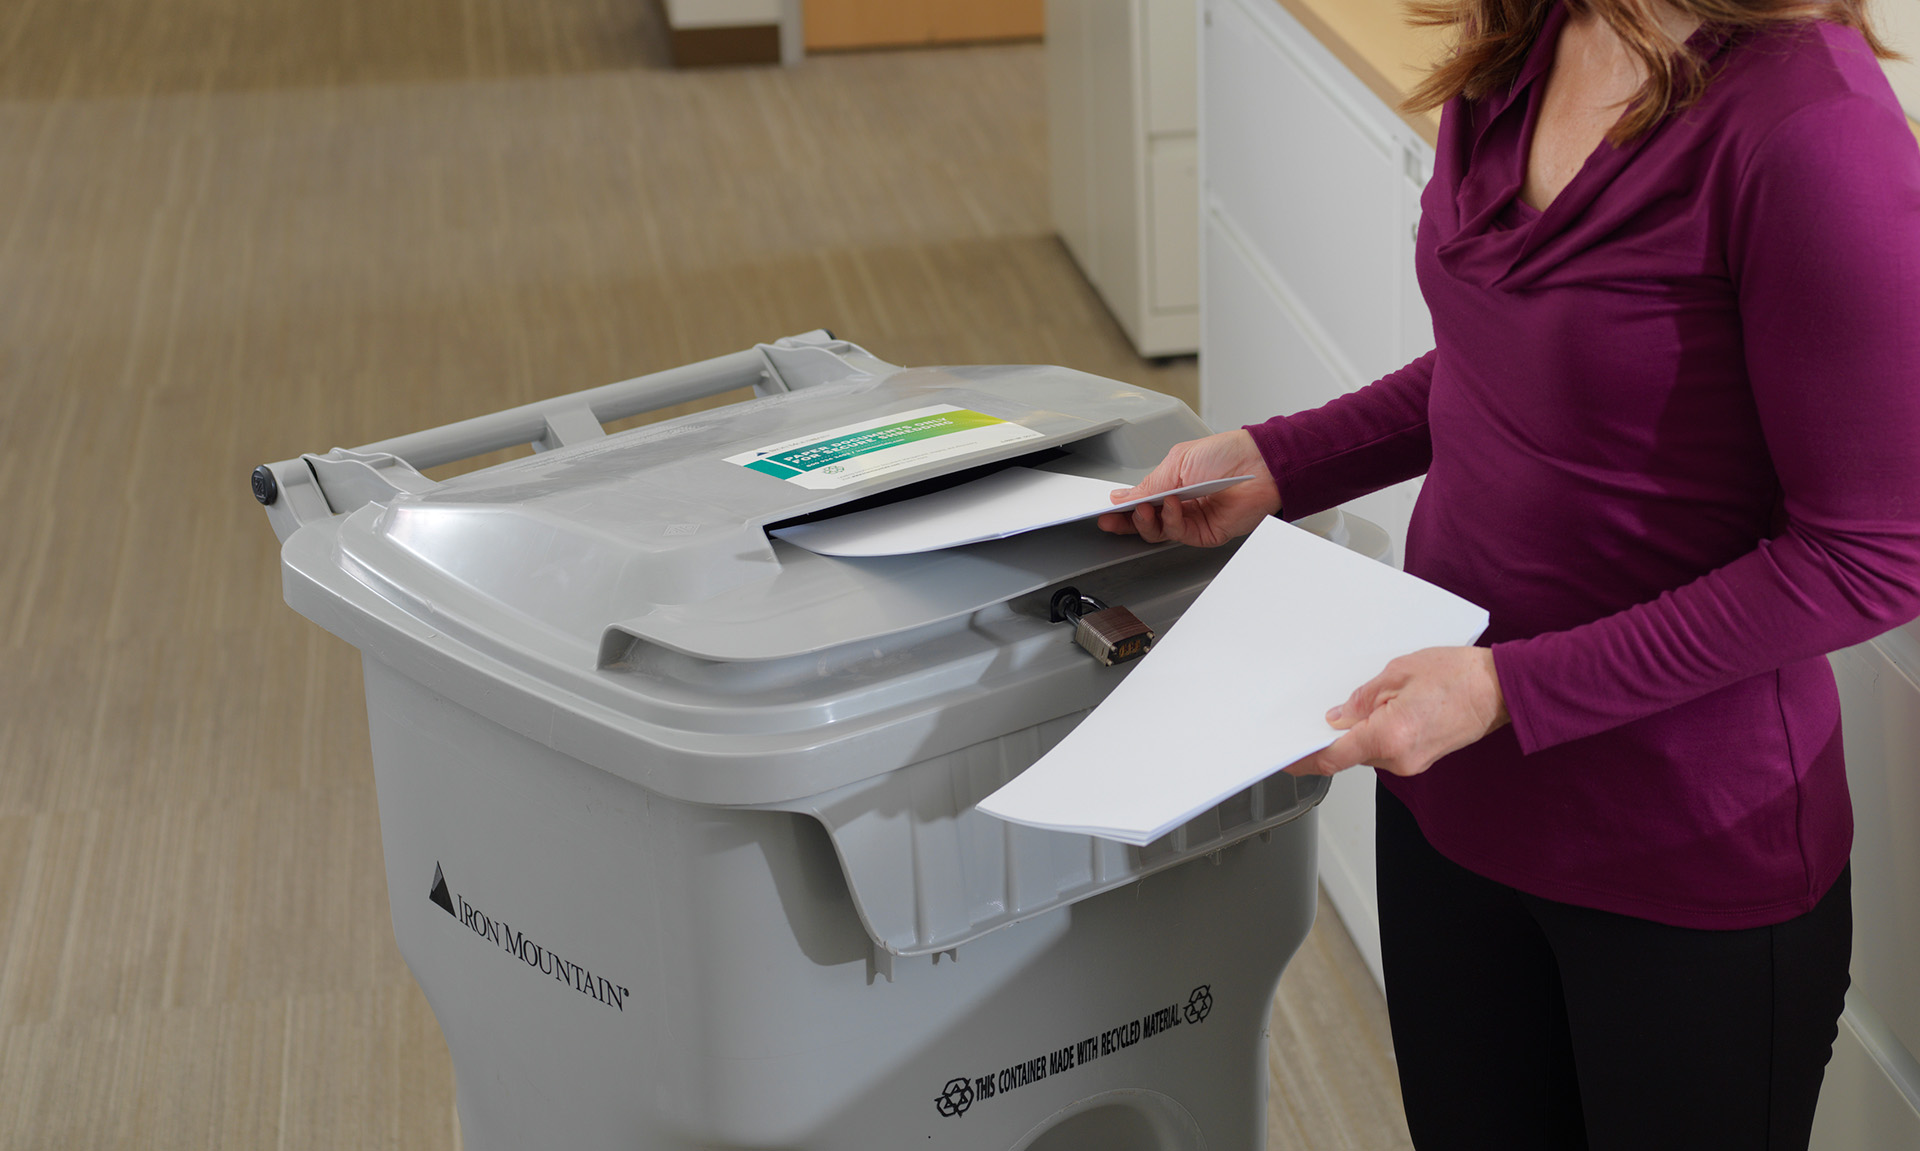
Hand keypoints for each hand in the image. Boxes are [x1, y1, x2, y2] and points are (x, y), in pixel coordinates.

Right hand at [1096, 430, 1280, 546]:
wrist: (1262, 464)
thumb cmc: (1229, 454)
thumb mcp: (1179, 461)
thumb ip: (1150, 483)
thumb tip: (1124, 496)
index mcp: (1172, 483)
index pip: (1140, 501)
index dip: (1121, 508)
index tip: (1104, 510)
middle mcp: (1181, 504)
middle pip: (1145, 521)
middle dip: (1126, 521)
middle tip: (1112, 519)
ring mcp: (1193, 519)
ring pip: (1159, 532)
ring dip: (1147, 521)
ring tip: (1146, 508)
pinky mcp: (1206, 532)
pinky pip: (1181, 534)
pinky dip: (1172, 521)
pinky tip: (1172, 506)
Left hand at [1286, 647, 1509, 777]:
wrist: (1500, 689)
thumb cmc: (1458, 676)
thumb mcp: (1397, 673)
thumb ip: (1361, 699)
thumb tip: (1339, 718)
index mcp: (1388, 736)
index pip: (1332, 758)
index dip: (1305, 759)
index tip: (1288, 757)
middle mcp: (1398, 758)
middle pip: (1349, 755)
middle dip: (1335, 736)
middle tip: (1326, 712)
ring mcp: (1412, 763)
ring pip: (1368, 753)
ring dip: (1360, 733)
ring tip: (1373, 700)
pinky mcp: (1421, 760)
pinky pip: (1386, 751)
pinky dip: (1378, 735)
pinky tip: (1386, 711)